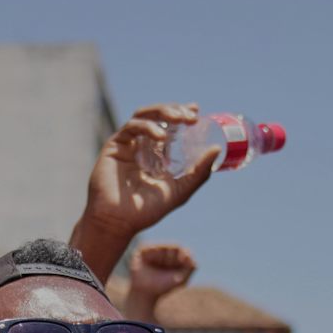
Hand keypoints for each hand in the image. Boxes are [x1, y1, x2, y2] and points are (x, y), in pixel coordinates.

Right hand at [79, 104, 214, 240]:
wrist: (119, 221)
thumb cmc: (147, 210)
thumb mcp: (180, 190)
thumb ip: (199, 172)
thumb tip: (217, 149)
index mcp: (158, 152)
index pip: (171, 125)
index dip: (182, 113)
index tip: (196, 110)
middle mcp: (143, 144)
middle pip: (159, 115)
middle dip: (176, 110)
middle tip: (191, 117)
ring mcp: (129, 143)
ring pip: (144, 114)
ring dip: (163, 112)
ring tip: (179, 119)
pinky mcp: (115, 145)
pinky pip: (131, 127)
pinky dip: (147, 127)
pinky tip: (160, 137)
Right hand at [128, 243, 196, 299]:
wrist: (146, 292)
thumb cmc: (163, 287)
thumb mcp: (181, 280)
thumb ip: (189, 269)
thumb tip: (193, 261)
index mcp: (174, 259)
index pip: (182, 251)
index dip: (184, 254)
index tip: (183, 260)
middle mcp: (164, 254)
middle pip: (174, 247)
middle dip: (172, 258)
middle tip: (168, 266)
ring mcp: (153, 251)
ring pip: (163, 247)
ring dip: (163, 258)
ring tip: (158, 266)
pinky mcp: (143, 251)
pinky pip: (152, 248)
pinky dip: (154, 255)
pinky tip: (150, 262)